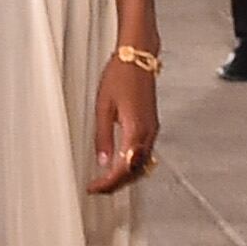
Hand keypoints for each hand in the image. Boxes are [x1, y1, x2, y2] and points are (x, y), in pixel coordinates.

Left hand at [90, 52, 159, 196]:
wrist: (138, 57)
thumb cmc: (121, 75)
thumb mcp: (103, 107)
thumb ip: (103, 137)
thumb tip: (102, 160)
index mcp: (135, 131)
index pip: (123, 170)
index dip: (108, 184)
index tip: (95, 188)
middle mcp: (147, 133)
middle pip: (136, 172)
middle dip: (117, 185)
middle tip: (99, 188)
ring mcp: (152, 130)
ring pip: (142, 165)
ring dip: (126, 177)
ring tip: (107, 180)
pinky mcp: (151, 125)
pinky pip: (144, 154)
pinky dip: (132, 165)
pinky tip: (120, 163)